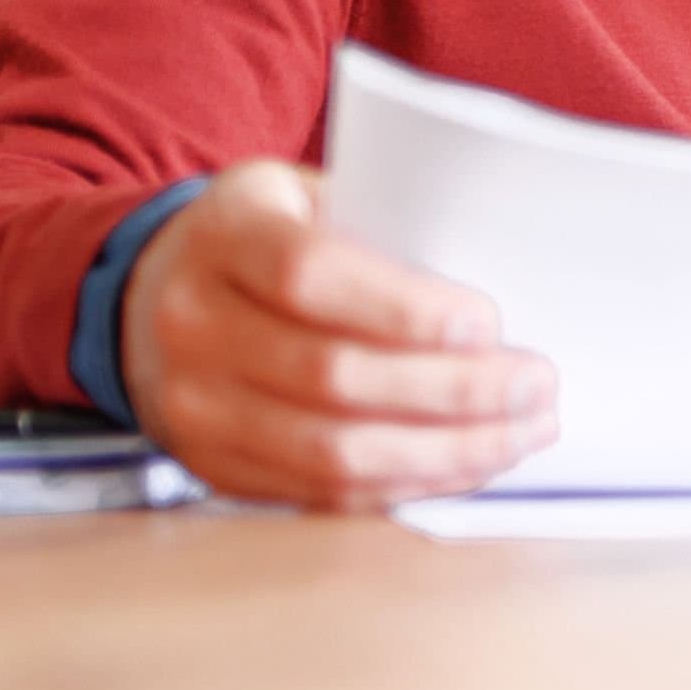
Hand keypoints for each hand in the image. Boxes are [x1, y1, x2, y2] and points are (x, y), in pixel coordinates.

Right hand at [122, 160, 559, 509]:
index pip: (308, 274)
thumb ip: (384, 225)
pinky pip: (321, 494)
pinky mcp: (212, 464)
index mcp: (225, 233)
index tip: (487, 323)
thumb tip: (504, 274)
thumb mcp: (309, 195)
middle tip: (533, 384)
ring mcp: (192, 403)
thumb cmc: (268, 235)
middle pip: (331, 375)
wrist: (157, 293)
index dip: (403, 308)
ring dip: (444, 452)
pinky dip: (405, 485)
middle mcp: (191, 320)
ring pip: (331, 452)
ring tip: (518, 432)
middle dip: (453, 390)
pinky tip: (463, 464)